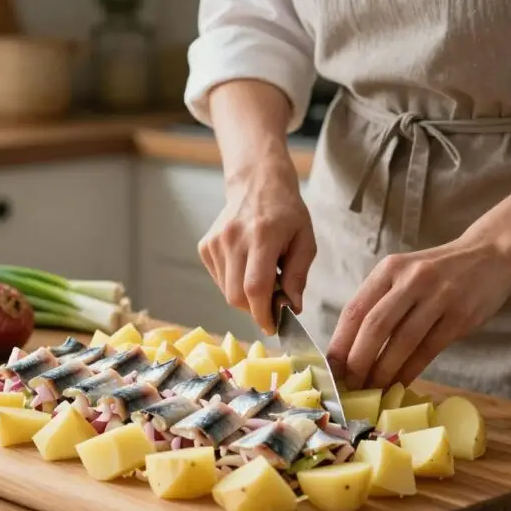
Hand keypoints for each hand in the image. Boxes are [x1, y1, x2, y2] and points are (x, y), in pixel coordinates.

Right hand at [198, 162, 316, 333]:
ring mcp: (215, 242)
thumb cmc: (287, 213)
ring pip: (226, 291)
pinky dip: (234, 284)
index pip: (256, 287)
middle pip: (237, 295)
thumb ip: (298, 276)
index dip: (263, 313)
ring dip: (245, 296)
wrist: (257, 184)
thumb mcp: (305, 241)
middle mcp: (233, 238)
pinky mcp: (205, 246)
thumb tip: (292, 308)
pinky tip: (246, 267)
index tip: (273, 326)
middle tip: (271, 305)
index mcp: (262, 235)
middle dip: (255, 310)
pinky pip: (219, 280)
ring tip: (261, 277)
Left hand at [327, 236, 510, 389]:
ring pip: (402, 342)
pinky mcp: (461, 316)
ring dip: (383, 372)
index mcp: (389, 269)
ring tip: (372, 391)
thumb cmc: (437, 271)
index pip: (355, 309)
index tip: (331, 369)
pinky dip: (410, 370)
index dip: (340, 343)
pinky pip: (428, 350)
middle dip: (358, 362)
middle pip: (375, 327)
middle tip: (349, 386)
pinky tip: (399, 384)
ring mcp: (438, 297)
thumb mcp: (403, 273)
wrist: (491, 254)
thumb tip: (349, 348)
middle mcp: (411, 280)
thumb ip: (379, 302)